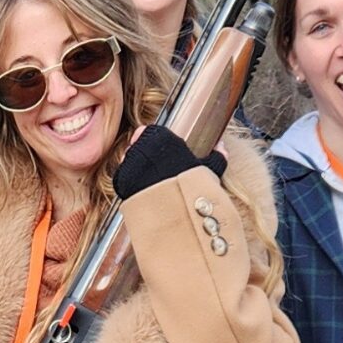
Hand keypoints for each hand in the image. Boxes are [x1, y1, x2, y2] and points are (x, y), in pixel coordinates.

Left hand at [111, 123, 226, 199]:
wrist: (170, 210)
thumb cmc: (191, 188)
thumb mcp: (207, 171)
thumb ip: (216, 158)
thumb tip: (222, 148)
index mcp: (159, 135)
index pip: (152, 131)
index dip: (157, 142)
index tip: (164, 152)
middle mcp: (140, 145)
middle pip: (140, 145)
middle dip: (147, 155)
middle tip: (160, 170)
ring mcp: (127, 162)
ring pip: (131, 160)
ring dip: (139, 168)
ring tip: (153, 182)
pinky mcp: (120, 180)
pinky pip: (125, 177)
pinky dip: (132, 182)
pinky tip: (144, 192)